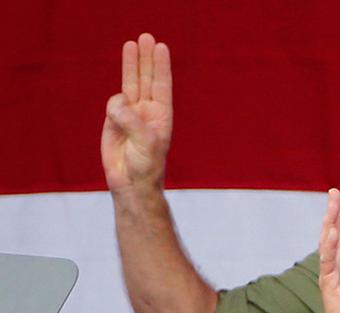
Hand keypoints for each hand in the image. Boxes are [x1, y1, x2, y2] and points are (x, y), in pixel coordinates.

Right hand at [102, 33, 172, 193]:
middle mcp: (147, 111)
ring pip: (130, 83)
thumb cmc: (145, 164)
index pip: (161, 85)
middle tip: (146, 37)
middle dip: (146, 58)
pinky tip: (116, 116)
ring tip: (131, 44)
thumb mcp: (144, 142)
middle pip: (146, 78)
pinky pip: (113, 103)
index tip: (161, 47)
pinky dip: (113, 105)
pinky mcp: (114, 120)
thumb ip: (131, 120)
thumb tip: (117, 101)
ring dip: (131, 64)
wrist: (130, 182)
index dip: (161, 66)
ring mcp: (130, 114)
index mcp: (161, 115)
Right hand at [318, 190, 339, 312]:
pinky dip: (328, 247)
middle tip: (334, 192)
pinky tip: (331, 231)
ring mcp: (332, 273)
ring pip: (329, 243)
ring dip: (330, 223)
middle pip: (336, 234)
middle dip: (335, 213)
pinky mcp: (328, 283)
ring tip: (331, 205)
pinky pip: (327, 262)